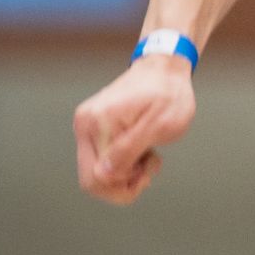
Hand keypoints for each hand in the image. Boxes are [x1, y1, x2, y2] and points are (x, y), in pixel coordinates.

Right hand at [73, 55, 195, 205]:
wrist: (165, 68)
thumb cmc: (169, 93)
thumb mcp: (160, 123)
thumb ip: (129, 149)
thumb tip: (103, 175)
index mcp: (98, 122)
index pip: (97, 178)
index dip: (124, 186)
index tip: (147, 170)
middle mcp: (85, 124)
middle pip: (92, 179)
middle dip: (123, 183)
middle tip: (148, 167)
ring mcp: (87, 126)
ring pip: (97, 173)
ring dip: (125, 173)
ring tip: (148, 155)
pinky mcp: (94, 128)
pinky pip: (101, 160)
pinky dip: (123, 163)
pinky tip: (141, 150)